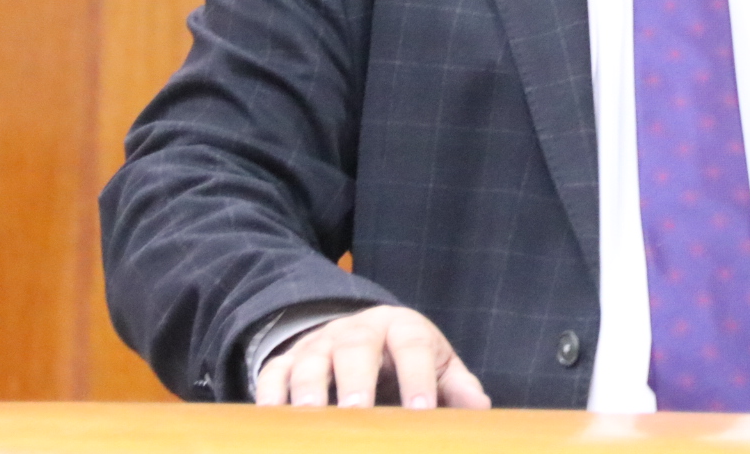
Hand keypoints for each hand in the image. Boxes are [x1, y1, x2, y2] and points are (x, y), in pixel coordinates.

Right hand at [253, 305, 491, 409]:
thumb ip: (456, 385)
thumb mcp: (436, 361)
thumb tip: (480, 412)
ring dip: (309, 389)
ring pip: (310, 360)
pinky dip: (269, 396)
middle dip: (355, 381)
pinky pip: (272, 374)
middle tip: (357, 413)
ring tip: (311, 417)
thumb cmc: (404, 356)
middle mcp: (356, 330)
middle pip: (355, 349)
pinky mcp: (286, 360)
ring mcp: (318, 344)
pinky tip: (272, 421)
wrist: (356, 332)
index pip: (413, 346)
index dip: (418, 377)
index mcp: (401, 327)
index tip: (422, 412)